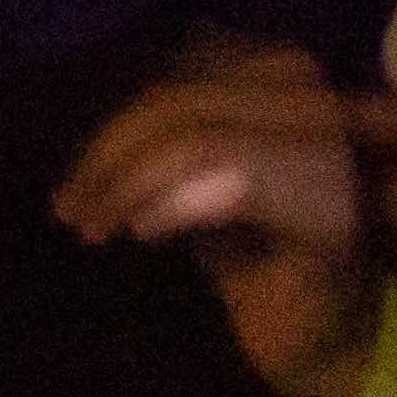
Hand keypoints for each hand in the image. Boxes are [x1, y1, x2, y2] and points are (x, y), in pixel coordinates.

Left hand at [55, 31, 389, 396]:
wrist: (309, 326)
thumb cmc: (244, 244)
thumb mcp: (186, 171)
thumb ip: (153, 129)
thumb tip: (85, 112)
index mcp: (278, 69)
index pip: (174, 70)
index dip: (115, 120)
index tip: (73, 171)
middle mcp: (312, 96)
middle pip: (180, 101)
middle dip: (108, 155)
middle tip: (66, 207)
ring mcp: (329, 150)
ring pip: (196, 140)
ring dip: (127, 186)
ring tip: (91, 228)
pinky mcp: (330, 206)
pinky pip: (228, 185)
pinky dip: (170, 207)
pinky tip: (141, 235)